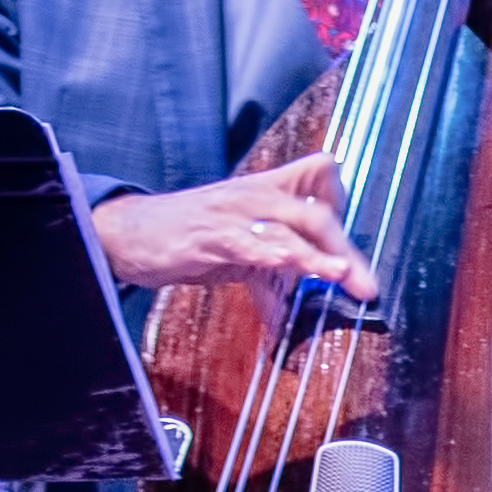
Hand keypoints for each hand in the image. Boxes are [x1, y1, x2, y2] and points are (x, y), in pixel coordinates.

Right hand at [96, 153, 372, 294]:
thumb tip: (289, 318)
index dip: (341, 198)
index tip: (351, 239)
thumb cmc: (188, 237)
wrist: (127, 232)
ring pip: (285, 228)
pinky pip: (243, 242)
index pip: (319, 173)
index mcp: (267, 191)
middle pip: (314, 212)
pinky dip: (265, 252)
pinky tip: (283, 261)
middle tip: (364, 283)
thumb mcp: (238, 253)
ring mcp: (232, 215)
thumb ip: (270, 280)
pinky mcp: (207, 237)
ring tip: (339, 273)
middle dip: (343, 248)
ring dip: (315, 255)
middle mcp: (255, 196)